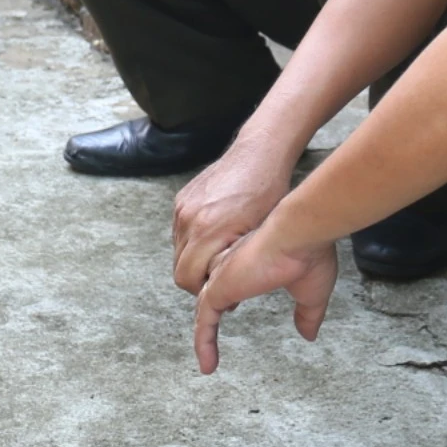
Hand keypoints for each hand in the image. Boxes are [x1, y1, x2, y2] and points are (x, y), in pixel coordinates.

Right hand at [172, 131, 301, 293]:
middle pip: (179, 269)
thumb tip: (224, 289)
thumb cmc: (268, 192)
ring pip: (178, 251)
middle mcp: (188, 219)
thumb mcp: (258, 234)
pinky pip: (180, 232)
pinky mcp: (181, 199)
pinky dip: (193, 242)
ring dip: (195, 260)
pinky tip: (215, 237)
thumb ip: (234, 262)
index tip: (224, 293)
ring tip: (220, 258)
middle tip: (222, 280)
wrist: (258, 153)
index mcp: (207, 230)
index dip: (204, 292)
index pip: (187, 279)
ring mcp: (182, 207)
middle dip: (199, 280)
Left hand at [192, 224, 337, 374]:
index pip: (231, 282)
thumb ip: (307, 314)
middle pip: (213, 294)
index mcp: (251, 262)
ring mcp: (223, 279)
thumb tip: (308, 335)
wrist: (298, 235)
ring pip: (205, 310)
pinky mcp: (218, 291)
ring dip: (205, 335)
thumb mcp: (311, 292)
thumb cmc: (308, 254)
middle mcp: (232, 268)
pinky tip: (208, 365)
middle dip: (211, 312)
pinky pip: (203, 324)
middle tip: (209, 334)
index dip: (229, 296)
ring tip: (207, 359)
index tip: (232, 308)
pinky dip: (203, 344)